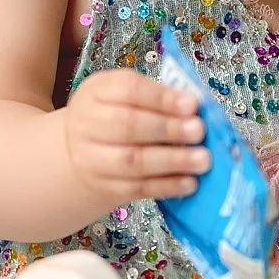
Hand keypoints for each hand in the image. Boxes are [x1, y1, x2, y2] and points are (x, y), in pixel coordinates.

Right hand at [61, 67, 210, 208]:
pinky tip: (189, 182)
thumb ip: (156, 97)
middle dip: (168, 129)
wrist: (77, 155)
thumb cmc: (112, 116)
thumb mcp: (124, 95)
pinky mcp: (104, 187)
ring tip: (202, 159)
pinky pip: (138, 188)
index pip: (128, 90)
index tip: (192, 104)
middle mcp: (88, 123)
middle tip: (199, 131)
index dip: (162, 98)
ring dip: (173, 160)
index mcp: (97, 92)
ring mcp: (93, 159)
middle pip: (128, 125)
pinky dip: (167, 186)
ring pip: (133, 161)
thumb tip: (194, 108)